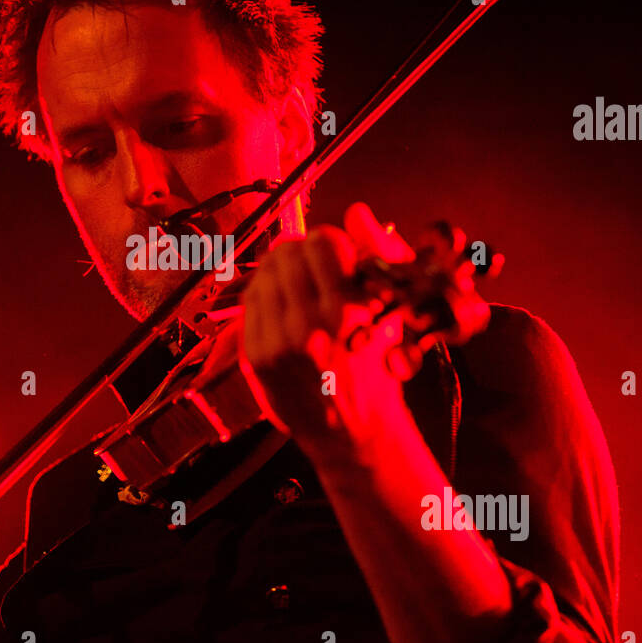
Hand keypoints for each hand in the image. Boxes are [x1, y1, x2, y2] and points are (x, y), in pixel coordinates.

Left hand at [238, 201, 419, 461]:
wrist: (350, 430)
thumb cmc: (376, 367)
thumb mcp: (391, 312)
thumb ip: (377, 257)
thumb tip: (357, 212)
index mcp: (349, 311)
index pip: (322, 242)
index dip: (327, 239)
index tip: (331, 250)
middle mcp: (310, 325)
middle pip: (287, 253)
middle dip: (299, 252)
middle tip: (308, 265)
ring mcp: (278, 343)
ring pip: (264, 273)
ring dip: (279, 271)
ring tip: (295, 286)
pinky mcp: (255, 356)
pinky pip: (250, 302)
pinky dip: (264, 294)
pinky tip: (280, 306)